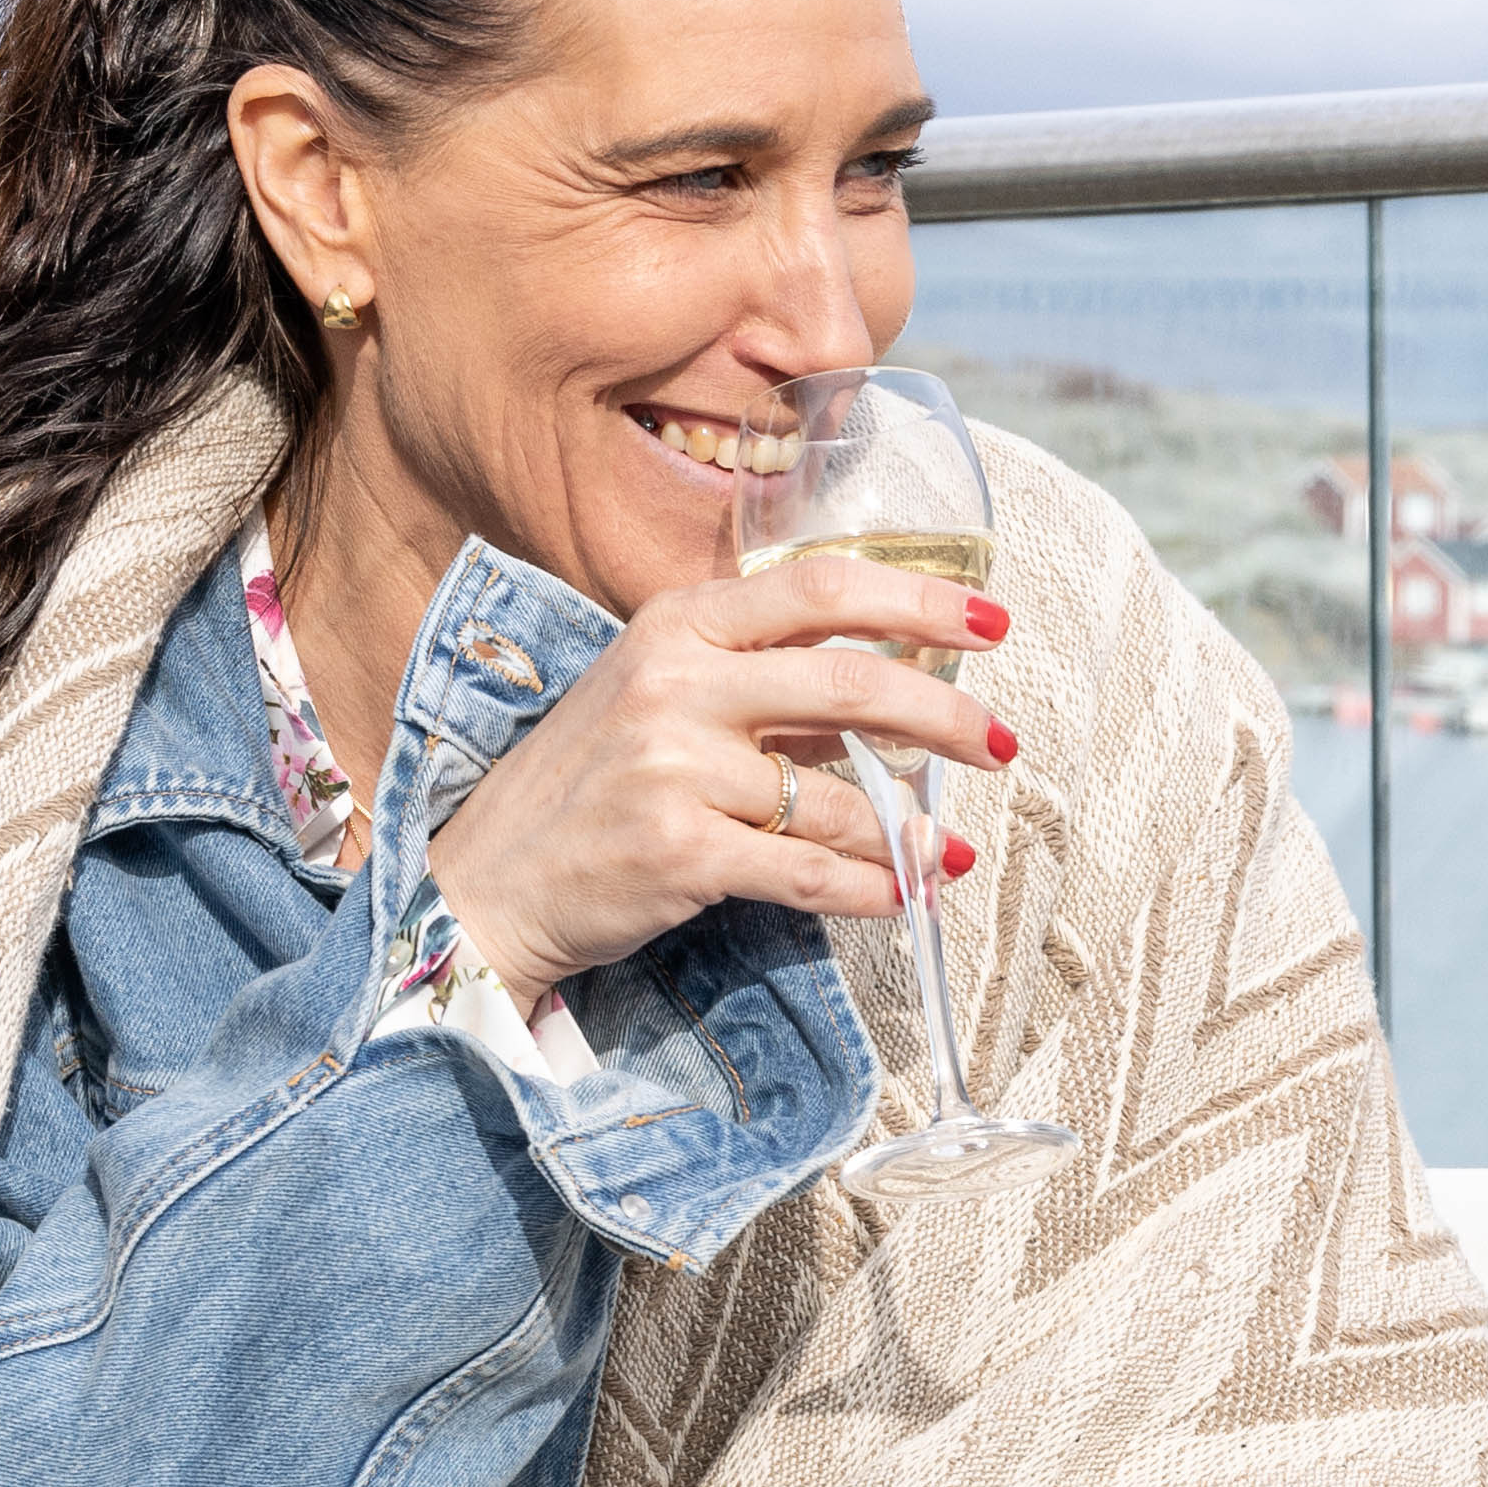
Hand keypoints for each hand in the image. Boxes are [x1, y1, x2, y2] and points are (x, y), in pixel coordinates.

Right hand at [421, 550, 1020, 1003]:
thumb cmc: (590, 786)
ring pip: (837, 798)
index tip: (990, 621)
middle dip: (945, 716)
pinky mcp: (681, 853)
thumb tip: (888, 684)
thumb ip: (755, 677)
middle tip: (1001, 742)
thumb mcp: (656, 694)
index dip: (918, 601)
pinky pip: (812, 872)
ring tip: (938, 852)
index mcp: (677, 624)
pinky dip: (872, 890)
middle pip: (851, 682)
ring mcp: (675, 768)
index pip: (820, 588)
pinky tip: (906, 898)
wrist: (487, 881)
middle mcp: (675, 683)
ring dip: (905, 833)